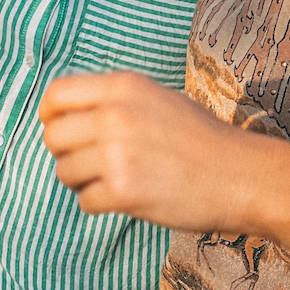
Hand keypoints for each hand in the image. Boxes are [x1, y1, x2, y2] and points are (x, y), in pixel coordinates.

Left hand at [39, 70, 266, 233]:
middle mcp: (115, 114)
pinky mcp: (124, 190)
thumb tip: (71, 112)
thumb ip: (115, 100)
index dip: (50, 115)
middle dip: (64, 152)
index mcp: (123, 86)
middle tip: (88, 162)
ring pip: (64, 171)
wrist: (239, 173)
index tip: (58, 128)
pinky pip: (85, 201)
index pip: (57, 93)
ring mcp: (117, 152)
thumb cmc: (201, 137)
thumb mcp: (156, 97)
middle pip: (54, 135)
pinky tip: (123, 198)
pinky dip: (98, 204)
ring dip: (81, 181)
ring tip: (111, 180)